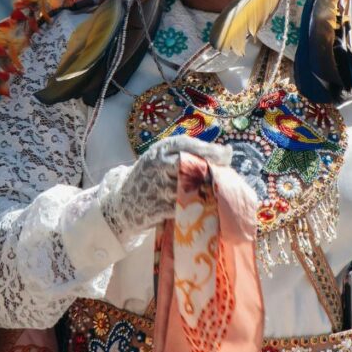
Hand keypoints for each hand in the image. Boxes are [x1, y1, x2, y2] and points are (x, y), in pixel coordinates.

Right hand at [101, 135, 231, 242]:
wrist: (123, 203)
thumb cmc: (150, 177)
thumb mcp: (162, 158)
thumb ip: (185, 153)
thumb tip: (223, 153)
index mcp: (160, 150)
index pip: (186, 144)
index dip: (209, 149)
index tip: (227, 153)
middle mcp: (157, 164)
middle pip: (190, 164)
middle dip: (210, 168)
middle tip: (225, 172)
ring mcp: (157, 186)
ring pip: (190, 186)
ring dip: (207, 188)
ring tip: (219, 189)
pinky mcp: (159, 207)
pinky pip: (184, 205)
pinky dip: (197, 205)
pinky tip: (207, 205)